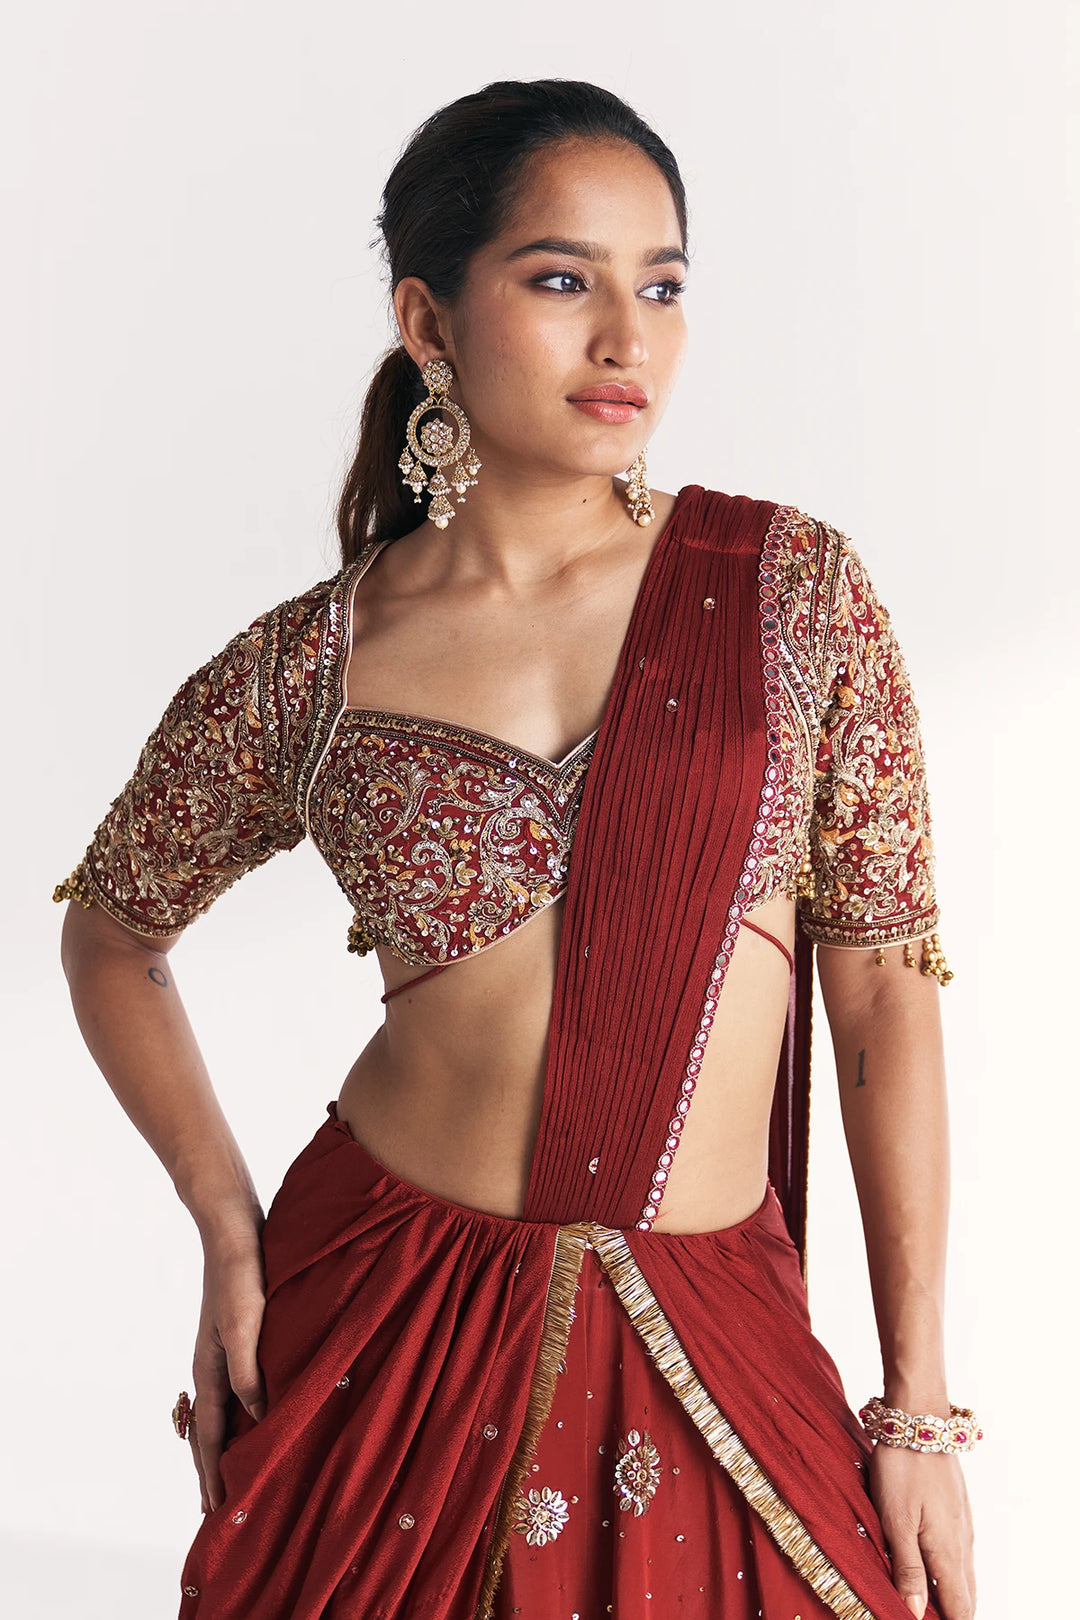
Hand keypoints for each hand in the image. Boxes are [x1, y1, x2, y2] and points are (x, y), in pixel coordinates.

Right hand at [188, 1232, 267, 1513]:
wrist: (233, 1230)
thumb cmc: (241, 1277)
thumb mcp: (247, 1327)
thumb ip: (248, 1373)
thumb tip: (258, 1418)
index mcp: (209, 1369)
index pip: (209, 1434)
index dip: (213, 1472)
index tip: (214, 1509)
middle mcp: (210, 1365)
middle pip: (207, 1429)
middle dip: (209, 1467)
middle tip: (214, 1505)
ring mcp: (221, 1351)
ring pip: (219, 1410)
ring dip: (221, 1443)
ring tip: (229, 1470)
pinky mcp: (235, 1336)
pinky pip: (231, 1388)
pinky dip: (235, 1413)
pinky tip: (251, 1413)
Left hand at [868, 1441, 975, 1617]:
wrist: (919, 1420)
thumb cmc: (902, 1468)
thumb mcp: (895, 1521)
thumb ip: (908, 1568)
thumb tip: (918, 1613)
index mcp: (948, 1551)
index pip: (961, 1607)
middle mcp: (962, 1541)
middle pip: (967, 1595)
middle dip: (952, 1612)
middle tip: (926, 1614)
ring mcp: (963, 1523)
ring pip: (963, 1573)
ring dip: (949, 1591)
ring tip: (926, 1599)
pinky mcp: (957, 1508)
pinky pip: (959, 1551)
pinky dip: (948, 1568)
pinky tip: (930, 1564)